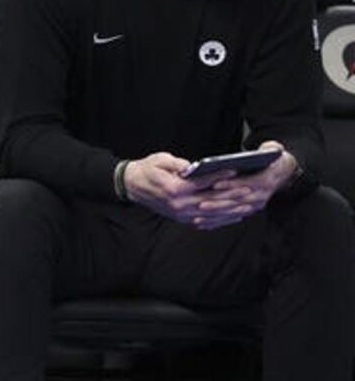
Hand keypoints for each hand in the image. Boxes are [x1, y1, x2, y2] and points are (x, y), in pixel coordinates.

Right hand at [122, 150, 258, 229]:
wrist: (131, 185)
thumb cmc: (147, 169)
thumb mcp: (160, 159)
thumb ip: (179, 164)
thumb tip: (195, 167)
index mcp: (173, 189)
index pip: (201, 183)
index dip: (219, 177)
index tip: (234, 172)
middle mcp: (178, 204)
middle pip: (210, 201)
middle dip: (231, 196)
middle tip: (249, 191)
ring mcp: (180, 214)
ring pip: (210, 214)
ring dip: (230, 211)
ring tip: (247, 206)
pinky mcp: (181, 218)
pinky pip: (205, 221)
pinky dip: (220, 219)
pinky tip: (233, 216)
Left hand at [188, 142, 297, 229]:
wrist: (282, 171)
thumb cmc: (270, 158)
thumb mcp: (272, 149)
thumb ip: (270, 148)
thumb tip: (267, 149)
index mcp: (266, 180)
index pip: (247, 183)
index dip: (231, 184)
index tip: (214, 185)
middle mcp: (262, 195)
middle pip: (237, 200)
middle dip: (219, 203)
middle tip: (200, 205)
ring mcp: (256, 204)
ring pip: (233, 212)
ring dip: (216, 215)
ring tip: (198, 217)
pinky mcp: (250, 210)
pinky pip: (232, 217)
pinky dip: (218, 221)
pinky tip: (203, 223)